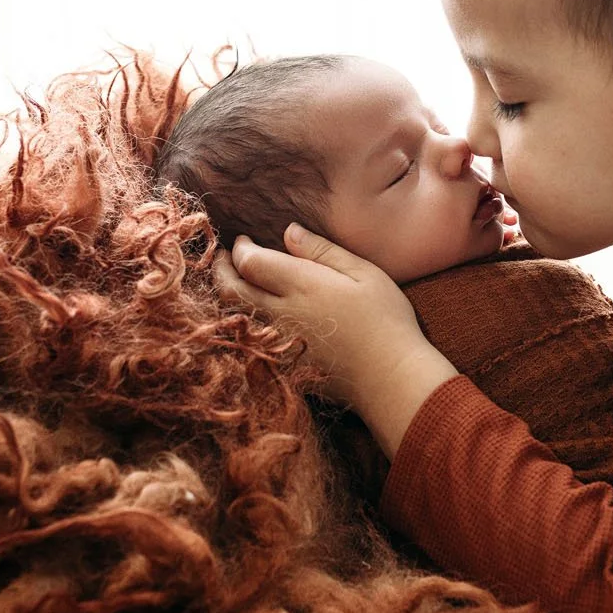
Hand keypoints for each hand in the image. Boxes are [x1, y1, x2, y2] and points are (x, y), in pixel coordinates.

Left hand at [213, 224, 458, 455]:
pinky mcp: (282, 367)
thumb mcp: (364, 274)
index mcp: (300, 285)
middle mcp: (281, 314)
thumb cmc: (386, 321)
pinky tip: (253, 316)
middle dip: (221, 270)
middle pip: (230, 290)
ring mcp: (278, 344)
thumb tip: (288, 232)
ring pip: (235, 317)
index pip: (248, 262)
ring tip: (233, 282)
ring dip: (228, 297)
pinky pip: (249, 341)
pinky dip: (242, 324)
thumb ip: (322, 251)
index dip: (239, 249)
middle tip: (224, 259)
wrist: (391, 380)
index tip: (243, 241)